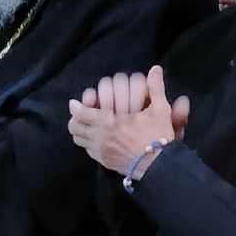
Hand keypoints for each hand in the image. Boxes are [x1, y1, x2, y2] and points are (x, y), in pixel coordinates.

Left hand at [67, 65, 188, 177]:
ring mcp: (101, 152)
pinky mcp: (105, 162)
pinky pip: (88, 151)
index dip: (76, 107)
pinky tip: (97, 138)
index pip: (81, 113)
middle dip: (75, 119)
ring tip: (87, 125)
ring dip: (80, 131)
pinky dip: (88, 143)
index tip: (75, 103)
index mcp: (109, 122)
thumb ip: (155, 88)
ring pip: (79, 140)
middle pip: (74, 127)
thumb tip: (156, 68)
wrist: (160, 167)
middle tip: (80, 113)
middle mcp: (100, 137)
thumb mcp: (160, 110)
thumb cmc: (159, 137)